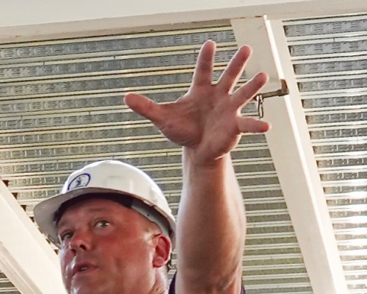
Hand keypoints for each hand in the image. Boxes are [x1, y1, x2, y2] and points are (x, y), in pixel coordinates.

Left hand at [125, 40, 269, 165]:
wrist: (196, 150)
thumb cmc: (182, 130)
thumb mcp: (162, 118)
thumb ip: (146, 107)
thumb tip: (125, 98)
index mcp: (201, 89)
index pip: (203, 70)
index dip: (206, 58)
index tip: (210, 45)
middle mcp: (219, 95)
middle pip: (229, 75)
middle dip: (236, 63)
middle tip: (246, 49)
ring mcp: (229, 109)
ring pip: (242, 94)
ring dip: (252, 86)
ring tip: (263, 77)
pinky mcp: (235, 126)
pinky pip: (248, 123)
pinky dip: (257, 125)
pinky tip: (267, 126)